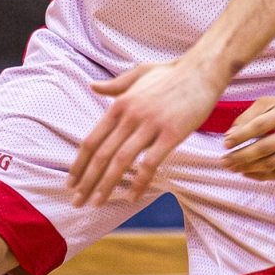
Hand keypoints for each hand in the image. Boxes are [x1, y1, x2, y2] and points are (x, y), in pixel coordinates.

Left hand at [67, 57, 226, 207]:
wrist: (202, 71)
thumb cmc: (172, 74)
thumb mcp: (139, 74)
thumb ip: (115, 85)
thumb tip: (92, 86)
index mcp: (120, 104)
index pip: (92, 140)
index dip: (79, 164)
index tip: (71, 182)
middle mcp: (131, 115)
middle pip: (102, 154)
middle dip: (86, 181)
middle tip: (77, 202)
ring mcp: (151, 124)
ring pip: (121, 161)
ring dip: (106, 185)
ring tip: (96, 203)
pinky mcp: (172, 134)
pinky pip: (150, 163)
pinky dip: (139, 182)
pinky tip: (132, 197)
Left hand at [222, 85, 274, 180]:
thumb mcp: (270, 101)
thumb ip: (249, 116)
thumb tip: (230, 137)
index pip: (260, 126)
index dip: (241, 136)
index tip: (225, 143)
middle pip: (265, 148)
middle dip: (241, 157)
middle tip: (225, 161)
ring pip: (273, 163)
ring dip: (249, 168)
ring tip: (234, 168)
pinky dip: (263, 176)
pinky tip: (249, 173)